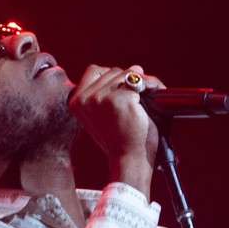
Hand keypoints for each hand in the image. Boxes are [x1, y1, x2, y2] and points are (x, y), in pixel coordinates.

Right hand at [67, 65, 165, 191]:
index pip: (94, 71)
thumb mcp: (104, 113)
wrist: (129, 159)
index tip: (123, 91)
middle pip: (112, 71)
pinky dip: (151, 88)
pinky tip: (153, 102)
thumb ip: (109, 89)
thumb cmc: (120, 139)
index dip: (111, 77)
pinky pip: (140, 83)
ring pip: (126, 74)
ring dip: (142, 83)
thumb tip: (135, 68)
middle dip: (129, 81)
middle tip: (138, 98)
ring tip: (145, 100)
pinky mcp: (120, 100)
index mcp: (76, 101)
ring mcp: (101, 98)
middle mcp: (85, 98)